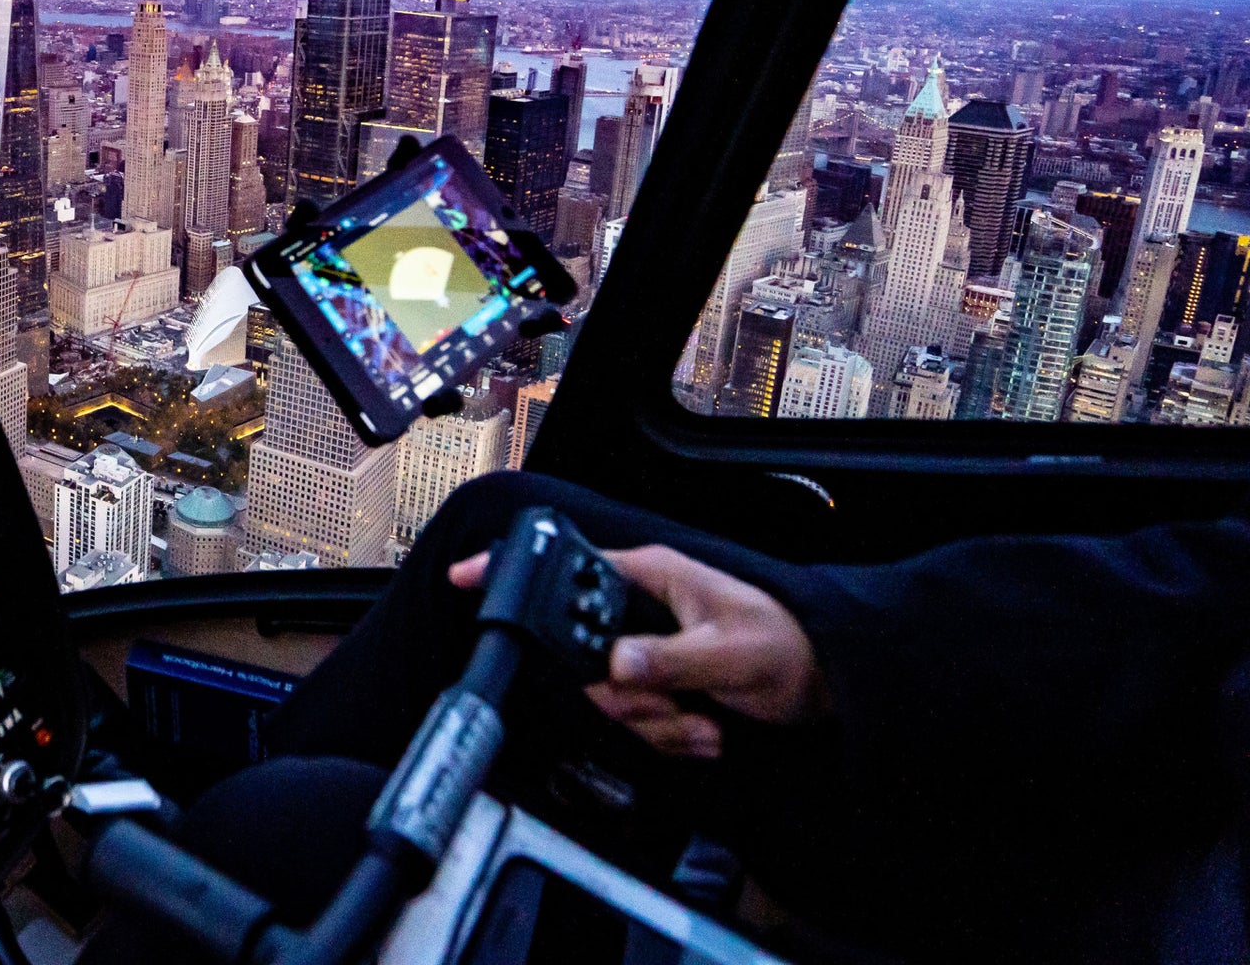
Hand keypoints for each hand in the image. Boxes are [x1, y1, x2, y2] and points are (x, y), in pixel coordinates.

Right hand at [450, 545, 827, 759]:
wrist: (832, 687)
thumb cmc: (793, 647)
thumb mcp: (732, 652)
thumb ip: (670, 659)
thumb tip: (616, 663)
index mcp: (652, 576)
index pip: (568, 565)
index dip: (515, 569)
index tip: (467, 578)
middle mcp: (641, 608)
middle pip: (583, 654)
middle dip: (627, 696)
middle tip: (673, 706)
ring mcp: (648, 648)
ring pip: (609, 694)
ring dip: (657, 723)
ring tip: (704, 721)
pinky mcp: (659, 684)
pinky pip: (636, 718)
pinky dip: (670, 736)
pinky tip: (708, 730)